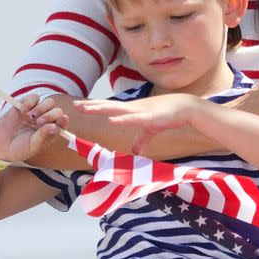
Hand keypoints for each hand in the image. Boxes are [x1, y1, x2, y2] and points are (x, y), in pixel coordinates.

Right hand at [0, 95, 67, 162]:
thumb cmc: (19, 149)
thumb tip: (55, 127)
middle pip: (57, 110)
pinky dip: (31, 101)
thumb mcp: (33, 146)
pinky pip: (34, 97)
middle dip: (50, 114)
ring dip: (41, 107)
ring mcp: (36, 112)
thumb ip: (43, 136)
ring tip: (30, 116)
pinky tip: (23, 110)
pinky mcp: (25, 106)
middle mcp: (46, 121)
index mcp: (51, 132)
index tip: (61, 118)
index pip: (62, 122)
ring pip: (48, 102)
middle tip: (38, 122)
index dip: (63, 119)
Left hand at [84, 93, 199, 154]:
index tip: (79, 106)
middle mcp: (132, 109)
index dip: (94, 107)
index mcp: (131, 111)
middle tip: (74, 106)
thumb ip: (141, 140)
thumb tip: (135, 153)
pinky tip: (111, 120)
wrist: (184, 108)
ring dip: (101, 109)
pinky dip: (122, 120)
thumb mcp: (150, 130)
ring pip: (116, 110)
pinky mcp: (149, 117)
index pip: (108, 108)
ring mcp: (139, 111)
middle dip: (91, 106)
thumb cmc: (167, 116)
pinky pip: (133, 119)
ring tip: (87, 109)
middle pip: (107, 107)